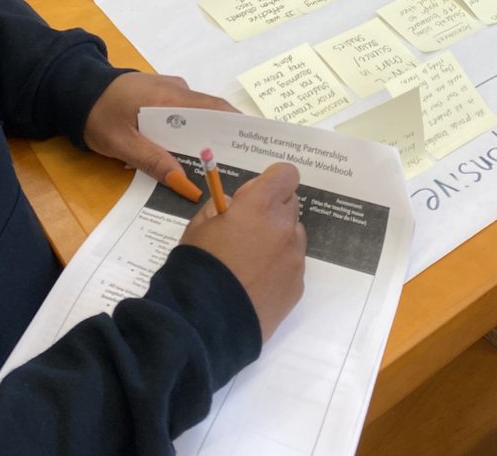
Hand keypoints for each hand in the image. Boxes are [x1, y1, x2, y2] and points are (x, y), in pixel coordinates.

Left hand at [82, 71, 236, 182]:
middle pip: (211, 112)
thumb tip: (184, 182)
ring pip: (198, 114)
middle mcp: (177, 89)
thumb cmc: (98, 115)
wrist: (75, 90)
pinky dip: (191, 130)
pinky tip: (190, 152)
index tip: (253, 144)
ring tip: (220, 163)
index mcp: (171, 97)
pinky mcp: (162, 95)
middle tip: (241, 161)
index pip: (214, 108)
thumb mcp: (121, 143)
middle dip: (226, 135)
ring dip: (207, 135)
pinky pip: (185, 113)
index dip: (236, 125)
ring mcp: (170, 90)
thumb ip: (152, 161)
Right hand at [181, 162, 305, 341]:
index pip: (286, 174)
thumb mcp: (199, 226)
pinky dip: (278, 268)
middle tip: (246, 230)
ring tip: (249, 262)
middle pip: (290, 204)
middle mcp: (285, 227)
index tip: (252, 197)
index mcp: (261, 206)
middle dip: (271, 211)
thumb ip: (220, 207)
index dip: (270, 182)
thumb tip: (234, 206)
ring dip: (277, 239)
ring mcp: (294, 258)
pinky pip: (292, 265)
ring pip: (292, 236)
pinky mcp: (297, 286)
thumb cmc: (199, 266)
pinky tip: (254, 284)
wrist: (205, 322)